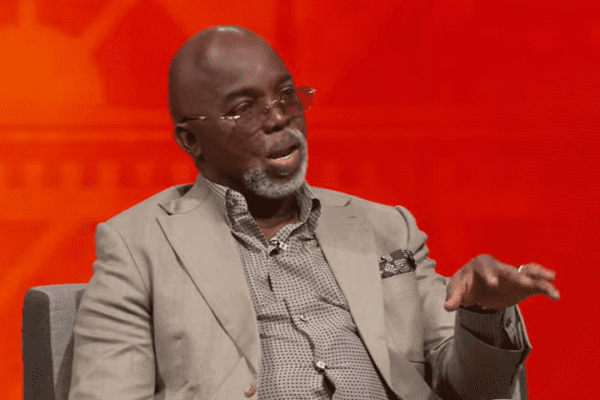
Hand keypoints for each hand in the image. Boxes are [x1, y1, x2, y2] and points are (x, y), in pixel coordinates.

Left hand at [444, 254, 559, 310]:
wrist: (474, 288)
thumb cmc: (464, 285)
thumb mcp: (456, 290)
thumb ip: (454, 298)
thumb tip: (448, 307)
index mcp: (480, 265)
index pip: (484, 266)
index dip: (488, 274)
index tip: (493, 283)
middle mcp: (498, 267)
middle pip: (508, 269)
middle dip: (516, 276)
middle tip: (526, 284)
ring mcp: (511, 276)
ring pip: (526, 272)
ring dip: (538, 276)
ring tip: (551, 278)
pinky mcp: (522, 286)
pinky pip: (536, 285)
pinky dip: (545, 288)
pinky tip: (555, 296)